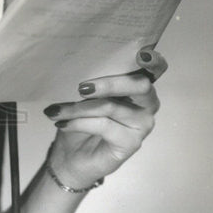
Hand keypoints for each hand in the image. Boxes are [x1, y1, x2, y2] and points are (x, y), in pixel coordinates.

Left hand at [42, 47, 165, 189]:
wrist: (71, 157)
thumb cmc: (80, 121)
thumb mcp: (83, 98)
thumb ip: (92, 82)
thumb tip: (80, 67)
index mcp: (137, 87)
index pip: (155, 70)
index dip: (154, 61)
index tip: (141, 55)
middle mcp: (147, 104)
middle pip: (139, 86)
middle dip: (109, 83)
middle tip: (81, 88)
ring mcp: (142, 125)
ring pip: (112, 107)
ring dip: (79, 108)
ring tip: (57, 111)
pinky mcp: (132, 143)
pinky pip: (104, 126)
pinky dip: (79, 122)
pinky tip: (63, 124)